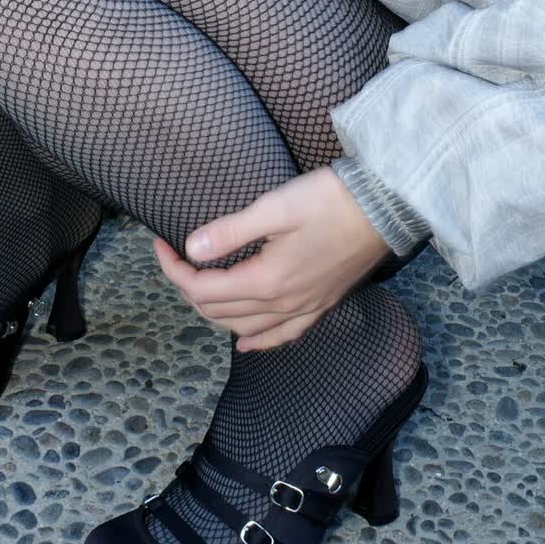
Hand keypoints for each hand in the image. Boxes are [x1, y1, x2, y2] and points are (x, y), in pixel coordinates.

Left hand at [152, 167, 392, 352]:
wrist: (383, 208)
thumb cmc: (330, 201)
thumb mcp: (275, 208)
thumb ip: (231, 231)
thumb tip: (192, 248)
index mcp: (267, 281)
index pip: (203, 288)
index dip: (174, 270)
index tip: (161, 244)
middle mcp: (283, 304)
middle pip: (219, 311)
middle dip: (188, 287)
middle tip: (175, 258)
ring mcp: (304, 309)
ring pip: (245, 328)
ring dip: (215, 312)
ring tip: (197, 288)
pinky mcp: (320, 306)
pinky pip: (282, 337)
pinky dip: (258, 341)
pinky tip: (245, 343)